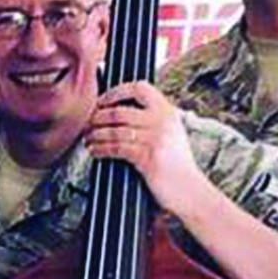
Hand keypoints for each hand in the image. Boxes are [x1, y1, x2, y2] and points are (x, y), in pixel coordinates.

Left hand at [84, 81, 209, 216]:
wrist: (189, 190)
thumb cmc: (177, 165)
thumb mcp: (171, 133)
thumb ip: (153, 120)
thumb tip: (121, 111)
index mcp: (167, 112)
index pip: (139, 88)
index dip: (116, 92)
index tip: (102, 101)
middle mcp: (162, 121)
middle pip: (119, 111)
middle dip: (97, 118)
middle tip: (88, 124)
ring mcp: (155, 138)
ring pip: (114, 130)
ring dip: (95, 135)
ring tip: (88, 139)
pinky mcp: (147, 156)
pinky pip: (115, 148)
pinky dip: (100, 148)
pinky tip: (95, 150)